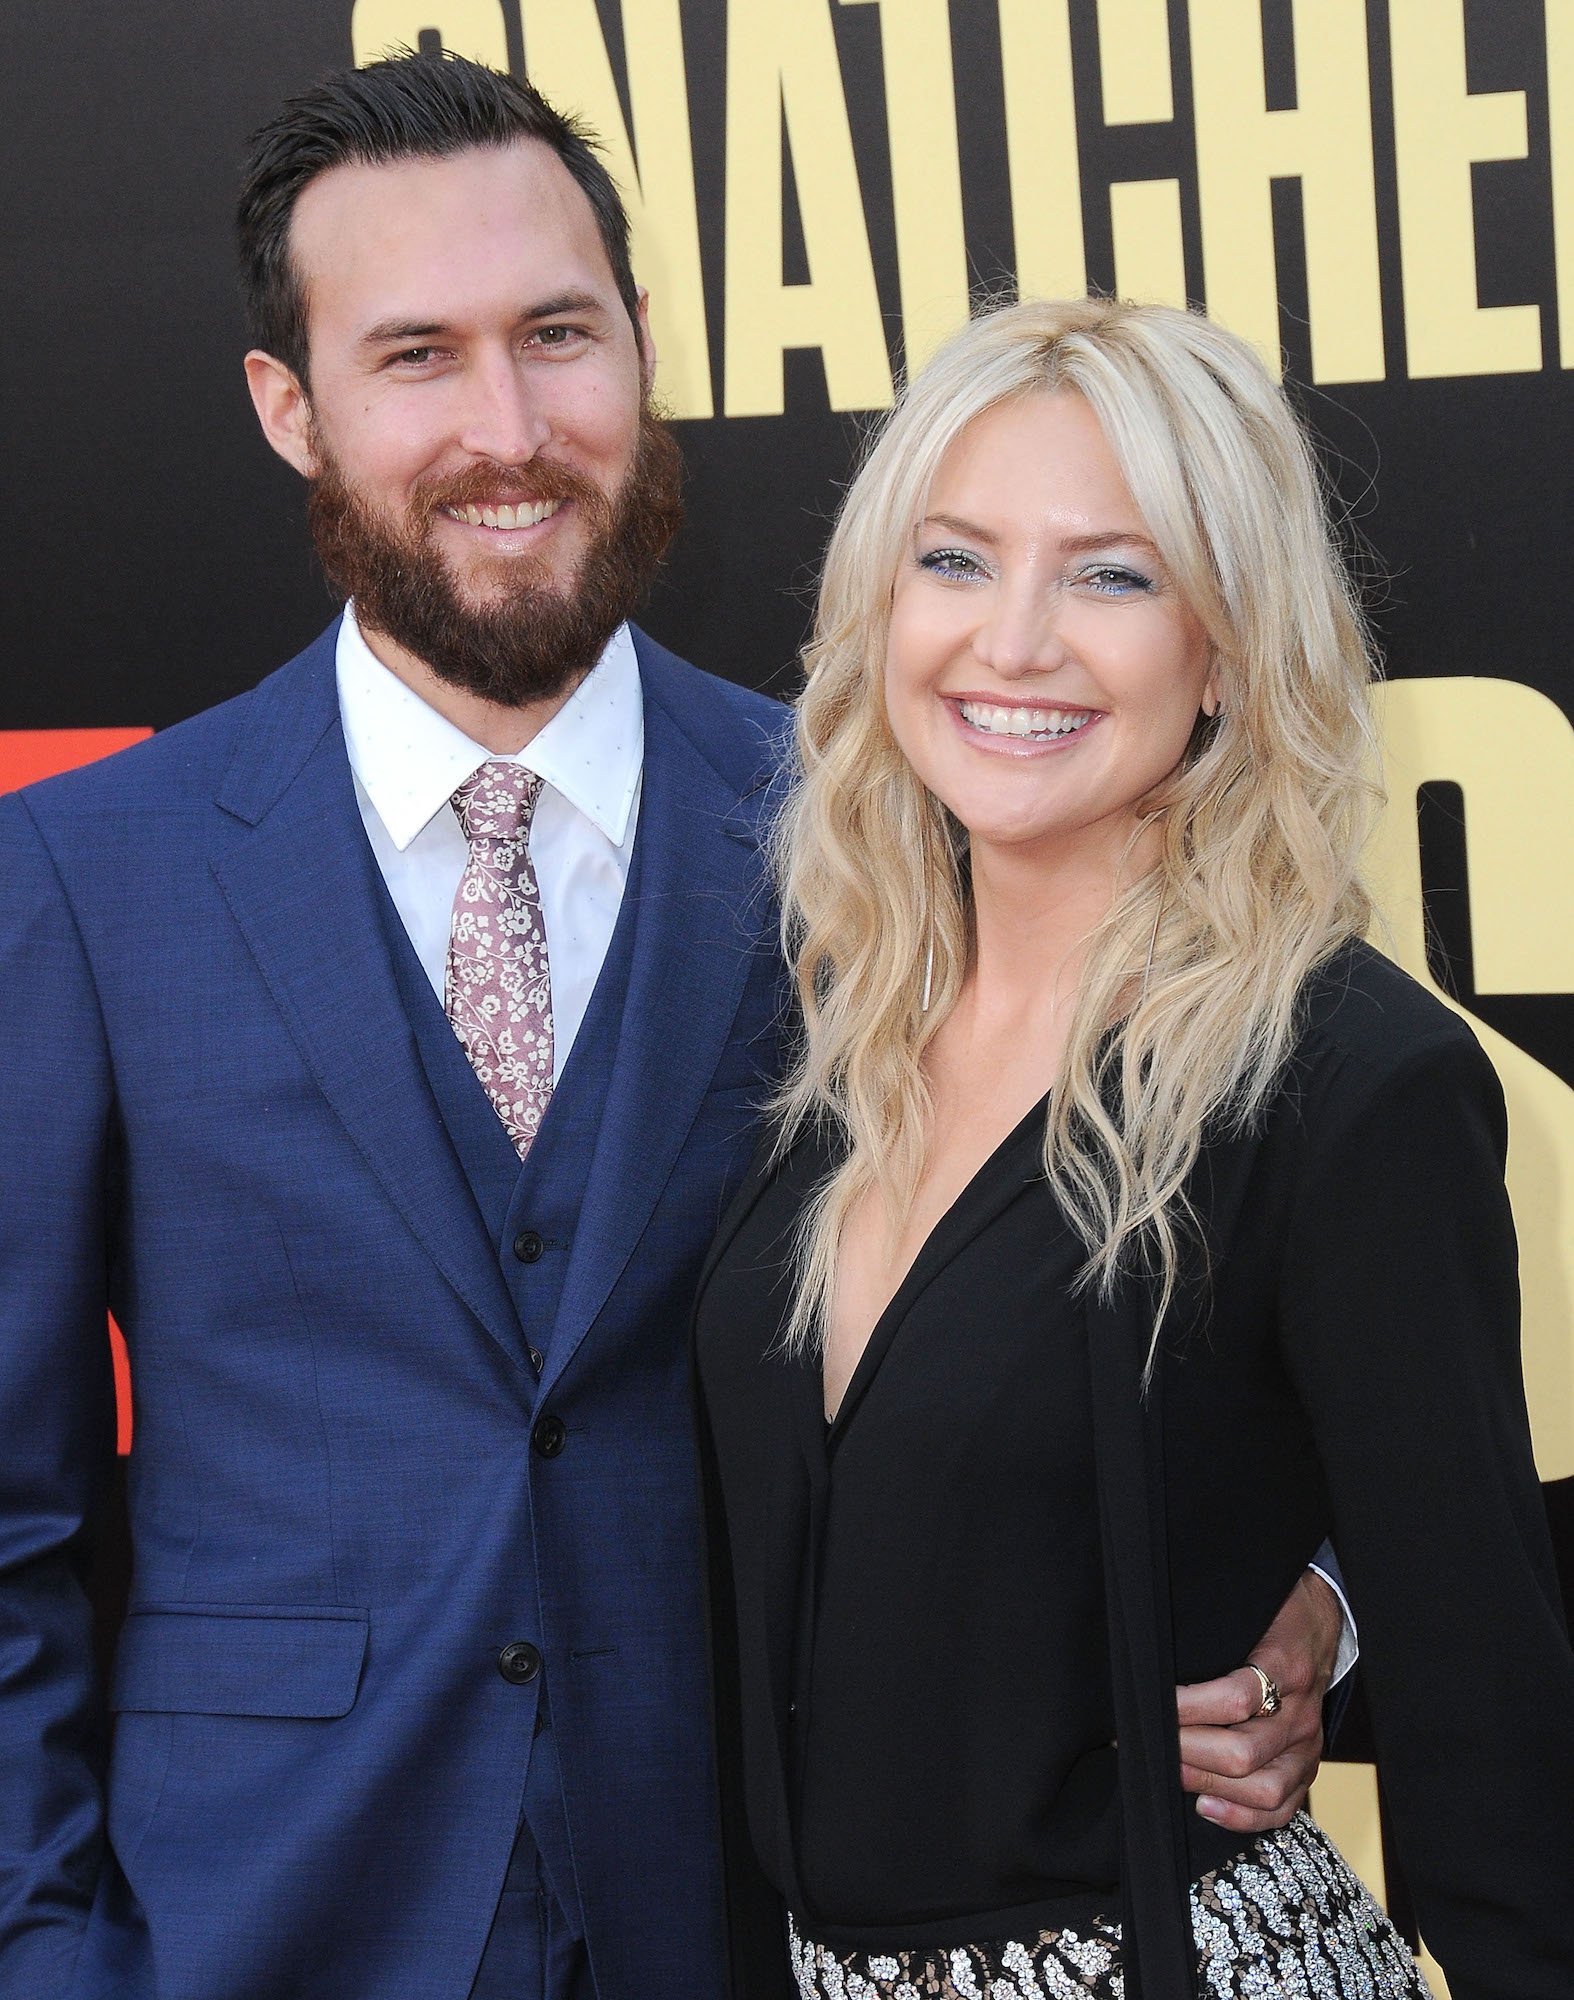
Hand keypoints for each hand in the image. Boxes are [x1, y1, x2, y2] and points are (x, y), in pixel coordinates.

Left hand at [1173, 1569, 1342, 1833]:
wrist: (1319, 1622)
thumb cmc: (1271, 1614)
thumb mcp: (1247, 1607)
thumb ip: (1212, 1630)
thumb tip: (1154, 1650)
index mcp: (1285, 1665)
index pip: (1235, 1698)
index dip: (1187, 1707)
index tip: (1151, 1702)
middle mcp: (1300, 1713)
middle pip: (1243, 1752)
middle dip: (1187, 1750)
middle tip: (1149, 1739)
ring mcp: (1308, 1745)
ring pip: (1264, 1789)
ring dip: (1208, 1782)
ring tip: (1170, 1770)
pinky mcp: (1308, 1768)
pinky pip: (1283, 1808)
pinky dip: (1242, 1816)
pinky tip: (1205, 1805)